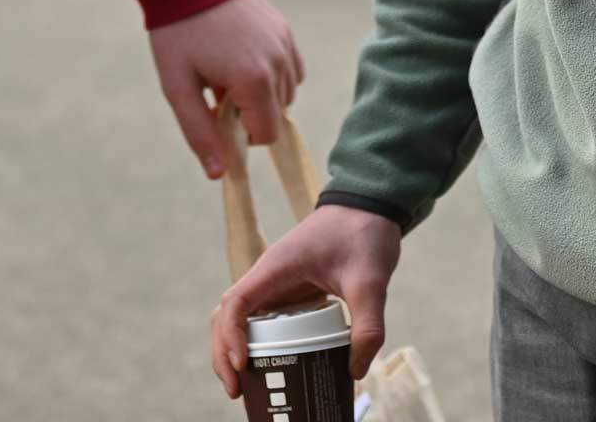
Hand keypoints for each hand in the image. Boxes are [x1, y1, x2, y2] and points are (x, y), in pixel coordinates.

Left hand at [149, 0, 303, 174]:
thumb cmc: (178, 34)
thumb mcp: (178, 87)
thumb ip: (199, 133)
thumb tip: (219, 175)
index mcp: (254, 80)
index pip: (266, 134)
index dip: (240, 134)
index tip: (216, 112)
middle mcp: (278, 62)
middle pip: (277, 115)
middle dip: (249, 113)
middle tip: (217, 88)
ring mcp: (284, 43)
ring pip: (286, 93)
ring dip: (262, 94)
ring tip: (228, 70)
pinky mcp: (284, 29)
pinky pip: (292, 69)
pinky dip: (274, 75)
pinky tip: (244, 59)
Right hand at [211, 204, 400, 394]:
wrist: (368, 206)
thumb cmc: (363, 234)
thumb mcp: (371, 282)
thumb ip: (368, 327)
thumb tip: (355, 373)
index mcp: (277, 267)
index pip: (236, 303)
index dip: (232, 336)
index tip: (243, 366)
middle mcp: (268, 275)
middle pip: (227, 314)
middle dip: (224, 352)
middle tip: (237, 390)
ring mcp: (275, 283)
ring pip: (238, 317)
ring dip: (232, 348)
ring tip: (244, 386)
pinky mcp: (287, 290)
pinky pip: (259, 318)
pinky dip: (253, 342)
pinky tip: (267, 366)